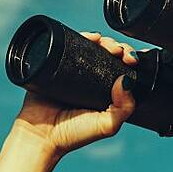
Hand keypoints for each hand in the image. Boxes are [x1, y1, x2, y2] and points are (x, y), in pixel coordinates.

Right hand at [11, 32, 138, 158]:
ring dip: (104, 41)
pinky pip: (71, 45)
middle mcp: (91, 81)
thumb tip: (125, 80)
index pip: (122, 70)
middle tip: (119, 52)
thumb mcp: (107, 125)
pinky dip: (83, 37)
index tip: (131, 60)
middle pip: (109, 56)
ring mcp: (74, 71)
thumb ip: (123, 108)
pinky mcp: (57, 65)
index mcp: (105, 93)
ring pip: (93, 48)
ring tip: (106, 44)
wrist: (41, 134)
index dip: (129, 61)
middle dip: (118, 48)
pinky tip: (91, 37)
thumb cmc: (72, 135)